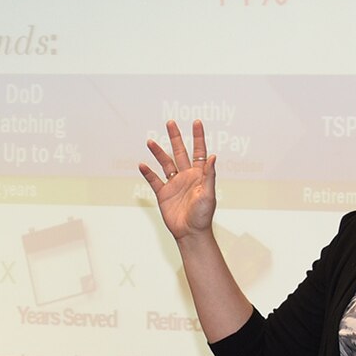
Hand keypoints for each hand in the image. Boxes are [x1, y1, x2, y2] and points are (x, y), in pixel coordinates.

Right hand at [138, 120, 217, 240]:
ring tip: (150, 141)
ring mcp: (174, 184)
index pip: (199, 151)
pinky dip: (148, 173)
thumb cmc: (203, 216)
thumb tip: (213, 156)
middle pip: (180, 152)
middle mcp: (186, 176)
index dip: (198, 137)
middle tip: (170, 123)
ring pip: (165, 163)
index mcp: (199, 174)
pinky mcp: (163, 194)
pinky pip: (154, 180)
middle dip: (175, 137)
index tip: (196, 122)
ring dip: (158, 152)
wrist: (190, 233)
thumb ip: (209, 175)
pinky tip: (142, 165)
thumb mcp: (209, 194)